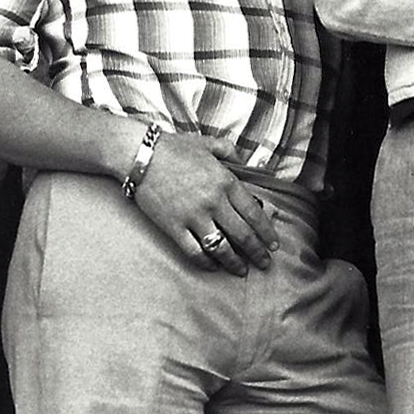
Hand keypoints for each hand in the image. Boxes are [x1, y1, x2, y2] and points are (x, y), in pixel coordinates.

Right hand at [128, 132, 276, 275]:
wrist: (140, 155)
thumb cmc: (173, 148)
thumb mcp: (207, 143)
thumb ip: (229, 151)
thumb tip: (244, 161)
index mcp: (226, 181)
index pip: (254, 213)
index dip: (266, 231)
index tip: (274, 243)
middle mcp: (214, 202)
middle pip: (243, 234)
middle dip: (258, 252)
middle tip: (265, 263)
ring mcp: (194, 217)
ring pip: (222, 248)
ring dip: (235, 262)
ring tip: (242, 271)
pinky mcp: (174, 228)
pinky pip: (194, 252)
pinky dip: (206, 262)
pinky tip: (213, 266)